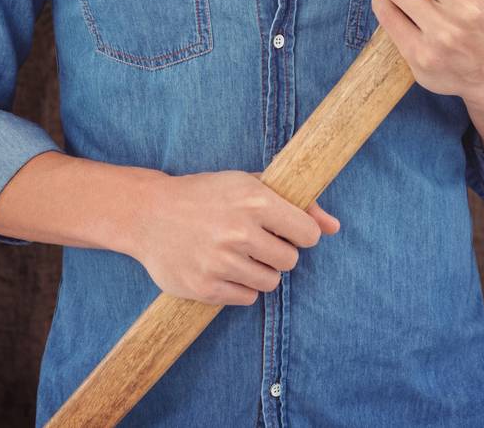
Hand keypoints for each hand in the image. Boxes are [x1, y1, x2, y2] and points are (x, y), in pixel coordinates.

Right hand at [129, 169, 339, 306]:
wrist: (148, 213)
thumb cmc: (206, 196)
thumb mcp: (249, 185)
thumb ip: (297, 204)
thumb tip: (335, 227)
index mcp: (254, 200)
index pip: (308, 234)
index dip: (300, 233)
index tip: (284, 229)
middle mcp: (239, 231)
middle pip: (290, 261)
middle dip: (278, 253)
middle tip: (255, 241)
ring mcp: (221, 262)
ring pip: (270, 282)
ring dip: (259, 271)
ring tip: (236, 254)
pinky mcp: (206, 288)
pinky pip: (247, 298)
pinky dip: (239, 286)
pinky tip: (221, 267)